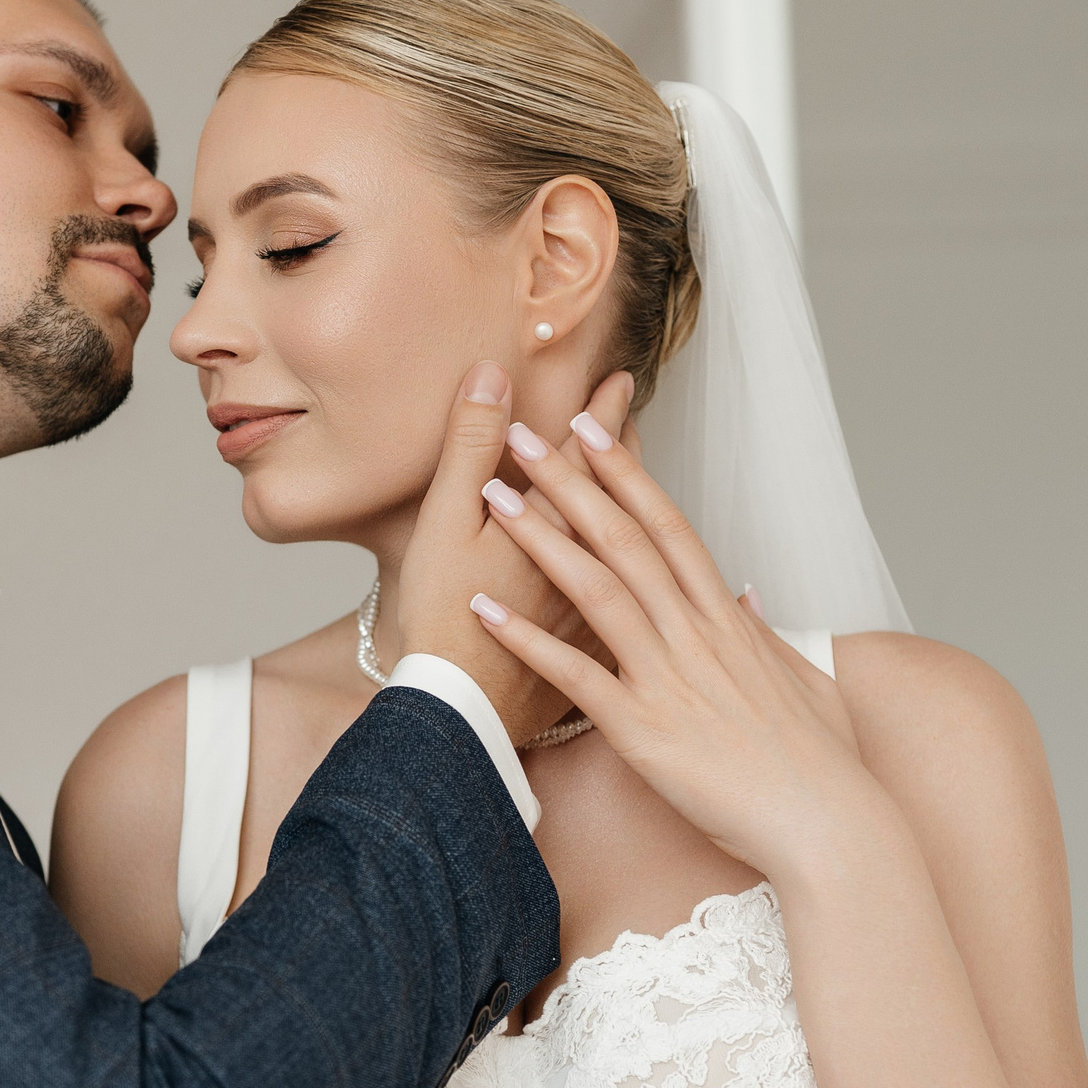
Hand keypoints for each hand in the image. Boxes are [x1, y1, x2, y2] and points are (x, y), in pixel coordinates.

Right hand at [397, 364, 634, 743]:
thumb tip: (491, 377)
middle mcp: (592, 564)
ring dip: (636, 515)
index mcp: (558, 525)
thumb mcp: (445, 519)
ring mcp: (599, 612)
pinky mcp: (597, 656)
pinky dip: (640, 586)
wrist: (462, 710)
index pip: (591, 456)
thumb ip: (471, 446)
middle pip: (623, 500)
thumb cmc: (442, 616)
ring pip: (635, 553)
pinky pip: (632, 612)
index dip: (603, 415)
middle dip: (626, 456)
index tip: (620, 383)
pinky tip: (645, 591)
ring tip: (639, 489)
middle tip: (632, 421)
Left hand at [464, 409, 898, 882]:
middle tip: (524, 434)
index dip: (627, 475)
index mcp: (729, 620)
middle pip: (625, 539)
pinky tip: (482, 611)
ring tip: (493, 495)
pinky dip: (526, 640)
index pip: (670, 526)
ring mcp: (670, 678)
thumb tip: (749, 597)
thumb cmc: (824, 764)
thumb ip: (768, 635)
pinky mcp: (644, 730)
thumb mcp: (806, 682)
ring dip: (540, 538)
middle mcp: (697, 635)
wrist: (833, 826)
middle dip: (571, 481)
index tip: (591, 430)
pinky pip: (575, 674)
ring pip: (597, 588)